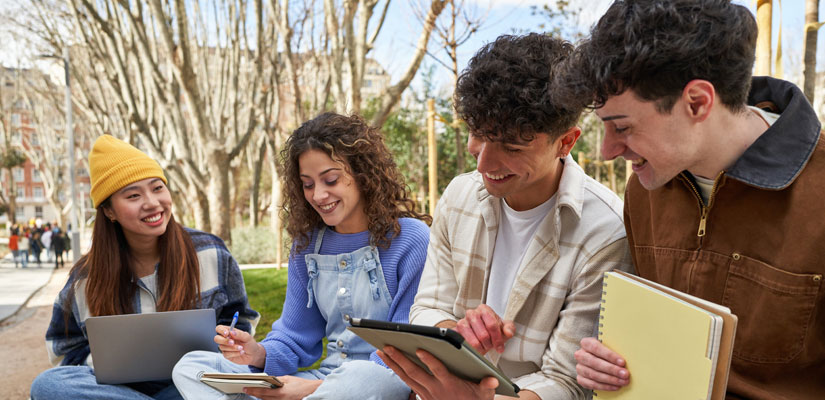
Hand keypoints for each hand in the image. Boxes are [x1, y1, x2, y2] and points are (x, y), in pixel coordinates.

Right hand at [214, 325, 265, 367]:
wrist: (253, 355)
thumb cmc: (250, 344)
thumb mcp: (247, 337)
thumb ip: (240, 334)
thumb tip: (231, 332)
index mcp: (229, 332)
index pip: (219, 328)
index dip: (221, 330)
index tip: (227, 334)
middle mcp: (225, 339)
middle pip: (216, 338)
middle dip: (224, 341)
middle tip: (233, 342)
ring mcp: (225, 347)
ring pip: (222, 347)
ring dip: (232, 348)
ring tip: (241, 348)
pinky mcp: (226, 355)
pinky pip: (226, 354)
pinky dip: (234, 353)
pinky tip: (241, 352)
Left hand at [243, 376, 321, 399]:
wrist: (311, 392)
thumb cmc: (301, 384)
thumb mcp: (288, 379)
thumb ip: (277, 380)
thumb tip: (267, 379)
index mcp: (281, 392)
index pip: (263, 392)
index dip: (253, 390)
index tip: (246, 388)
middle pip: (263, 398)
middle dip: (254, 394)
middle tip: (246, 390)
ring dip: (259, 396)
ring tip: (253, 392)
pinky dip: (266, 399)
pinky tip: (263, 395)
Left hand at [378, 346, 497, 399]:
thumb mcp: (485, 395)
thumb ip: (487, 387)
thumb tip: (493, 380)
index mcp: (450, 384)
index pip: (438, 371)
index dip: (429, 361)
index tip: (420, 350)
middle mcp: (435, 388)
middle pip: (415, 372)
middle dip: (400, 359)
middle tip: (389, 346)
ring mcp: (426, 392)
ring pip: (406, 376)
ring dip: (393, 363)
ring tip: (381, 350)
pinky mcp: (421, 394)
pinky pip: (406, 381)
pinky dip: (396, 370)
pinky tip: (388, 360)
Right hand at [454, 304, 514, 353]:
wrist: (481, 334)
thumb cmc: (492, 330)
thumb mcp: (504, 328)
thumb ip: (509, 328)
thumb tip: (508, 332)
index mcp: (484, 309)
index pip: (492, 325)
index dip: (497, 338)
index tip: (500, 347)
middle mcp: (472, 313)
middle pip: (483, 334)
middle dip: (489, 344)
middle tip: (490, 346)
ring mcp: (462, 322)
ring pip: (473, 341)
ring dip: (481, 348)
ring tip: (483, 348)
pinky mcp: (455, 332)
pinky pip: (463, 343)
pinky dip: (471, 350)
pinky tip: (475, 350)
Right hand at [574, 337, 629, 390]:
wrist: (595, 359)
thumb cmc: (604, 352)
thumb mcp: (608, 346)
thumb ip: (614, 350)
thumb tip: (626, 359)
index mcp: (586, 343)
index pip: (596, 348)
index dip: (610, 355)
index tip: (622, 362)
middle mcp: (580, 355)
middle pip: (595, 362)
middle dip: (612, 369)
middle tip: (625, 374)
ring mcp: (579, 367)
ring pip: (594, 375)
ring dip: (610, 379)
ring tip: (622, 381)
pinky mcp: (580, 378)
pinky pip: (592, 384)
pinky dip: (605, 386)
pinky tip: (615, 386)